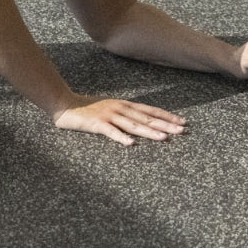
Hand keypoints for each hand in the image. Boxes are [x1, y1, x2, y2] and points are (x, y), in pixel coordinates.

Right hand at [54, 95, 186, 145]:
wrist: (64, 104)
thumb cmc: (88, 108)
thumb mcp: (110, 108)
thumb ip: (125, 114)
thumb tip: (144, 122)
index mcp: (124, 105)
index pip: (150, 110)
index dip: (166, 116)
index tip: (182, 122)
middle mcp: (119, 108)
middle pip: (145, 118)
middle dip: (165, 124)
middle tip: (182, 130)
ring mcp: (108, 115)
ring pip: (132, 125)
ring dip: (149, 131)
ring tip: (163, 138)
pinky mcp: (97, 123)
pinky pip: (111, 132)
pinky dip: (121, 137)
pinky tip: (130, 144)